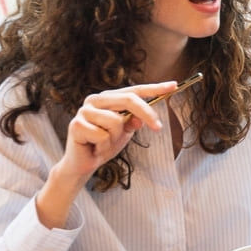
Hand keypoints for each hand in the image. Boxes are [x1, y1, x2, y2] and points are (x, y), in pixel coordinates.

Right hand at [51, 82, 174, 182]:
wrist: (84, 164)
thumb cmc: (104, 144)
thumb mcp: (125, 132)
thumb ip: (134, 122)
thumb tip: (140, 119)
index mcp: (108, 98)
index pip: (134, 90)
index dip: (155, 88)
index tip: (174, 86)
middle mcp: (95, 100)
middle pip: (129, 100)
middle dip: (146, 114)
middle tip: (158, 128)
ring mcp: (84, 111)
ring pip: (116, 121)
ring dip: (115, 138)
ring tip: (104, 143)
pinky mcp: (76, 125)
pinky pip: (103, 135)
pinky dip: (103, 146)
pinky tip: (94, 148)